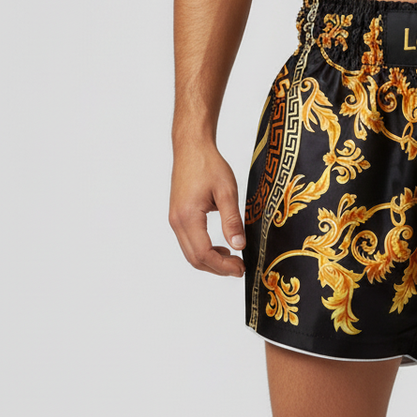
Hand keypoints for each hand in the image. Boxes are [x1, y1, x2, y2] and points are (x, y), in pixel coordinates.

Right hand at [169, 143, 245, 276]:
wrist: (192, 147)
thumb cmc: (209, 164)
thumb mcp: (227, 191)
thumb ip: (232, 220)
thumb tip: (239, 246)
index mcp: (188, 217)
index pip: (204, 253)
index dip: (223, 266)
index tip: (241, 268)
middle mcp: (177, 222)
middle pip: (194, 258)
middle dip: (217, 268)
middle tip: (239, 269)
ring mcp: (175, 220)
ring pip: (190, 252)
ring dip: (211, 260)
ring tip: (233, 260)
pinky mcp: (178, 216)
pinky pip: (189, 241)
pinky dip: (204, 250)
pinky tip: (221, 247)